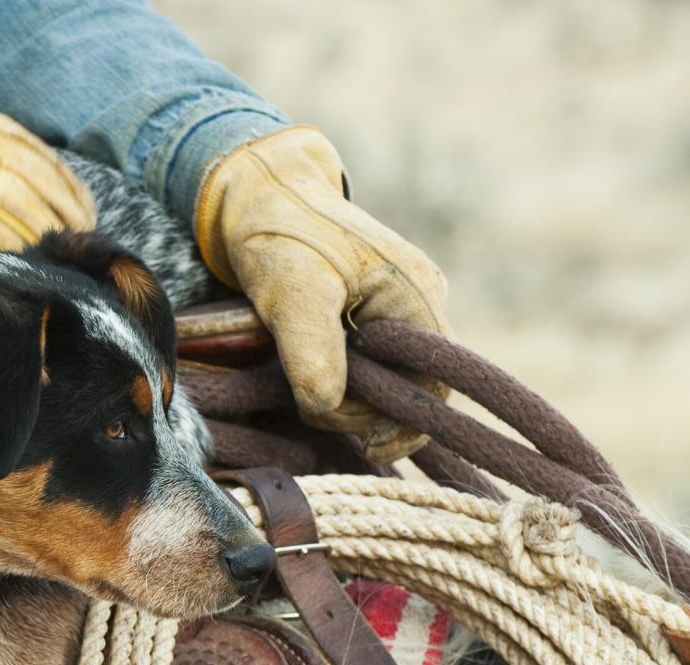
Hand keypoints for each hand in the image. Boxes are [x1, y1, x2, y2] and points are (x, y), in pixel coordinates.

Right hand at [0, 80, 95, 270]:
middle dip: (61, 203)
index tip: (76, 195)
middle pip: (24, 170)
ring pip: (10, 200)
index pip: (15, 137)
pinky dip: (3, 247)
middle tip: (84, 232)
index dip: (53, 169)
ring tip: (61, 254)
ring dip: (41, 230)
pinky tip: (20, 263)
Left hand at [195, 126, 450, 462]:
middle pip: (410, 387)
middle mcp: (415, 302)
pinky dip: (339, 379)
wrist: (255, 194)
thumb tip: (327, 406)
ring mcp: (393, 308)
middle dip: (365, 410)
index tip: (366, 446)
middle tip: (315, 408)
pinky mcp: (365, 314)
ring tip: (302, 382)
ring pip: (384, 379)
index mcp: (416, 294)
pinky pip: (365, 365)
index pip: (434, 384)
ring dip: (347, 395)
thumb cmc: (278, 234)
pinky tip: (309, 375)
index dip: (404, 422)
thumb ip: (311, 351)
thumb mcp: (290, 293)